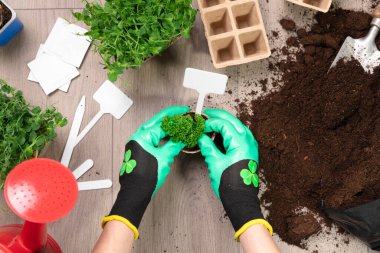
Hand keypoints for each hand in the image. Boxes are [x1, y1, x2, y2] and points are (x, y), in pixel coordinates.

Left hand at [102, 106, 189, 239]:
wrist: (136, 192)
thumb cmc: (146, 177)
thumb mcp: (165, 158)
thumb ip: (175, 144)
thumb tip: (183, 136)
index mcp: (142, 136)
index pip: (161, 122)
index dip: (175, 116)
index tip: (184, 112)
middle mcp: (138, 137)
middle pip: (157, 123)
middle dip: (171, 119)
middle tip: (183, 115)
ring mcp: (138, 143)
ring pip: (155, 131)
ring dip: (167, 128)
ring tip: (180, 125)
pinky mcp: (140, 150)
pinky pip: (153, 139)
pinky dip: (163, 137)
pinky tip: (171, 136)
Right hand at [198, 108, 271, 239]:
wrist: (241, 199)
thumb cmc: (230, 184)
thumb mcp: (215, 163)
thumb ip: (207, 146)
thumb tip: (200, 137)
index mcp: (240, 142)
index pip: (223, 124)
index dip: (210, 122)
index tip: (200, 125)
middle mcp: (248, 140)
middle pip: (232, 120)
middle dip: (218, 116)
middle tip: (205, 114)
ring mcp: (250, 145)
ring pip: (237, 126)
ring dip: (224, 122)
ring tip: (211, 122)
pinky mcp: (249, 150)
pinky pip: (239, 134)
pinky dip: (229, 131)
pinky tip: (220, 133)